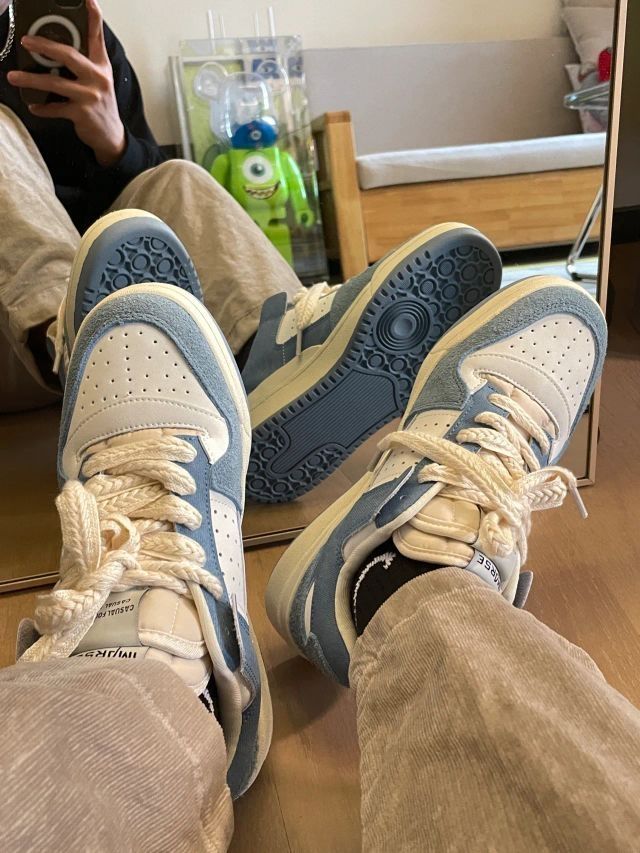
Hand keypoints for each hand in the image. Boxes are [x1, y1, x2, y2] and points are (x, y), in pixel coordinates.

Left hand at [7, 0, 125, 166]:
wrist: (111, 136)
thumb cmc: (100, 105)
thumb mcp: (98, 80)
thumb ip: (83, 63)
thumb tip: (53, 50)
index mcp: (100, 66)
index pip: (97, 37)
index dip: (94, 18)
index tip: (89, 0)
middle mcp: (97, 78)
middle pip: (69, 55)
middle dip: (44, 46)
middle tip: (26, 40)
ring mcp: (90, 96)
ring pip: (55, 82)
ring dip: (31, 80)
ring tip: (14, 77)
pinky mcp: (82, 114)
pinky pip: (55, 108)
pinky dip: (42, 108)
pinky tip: (33, 106)